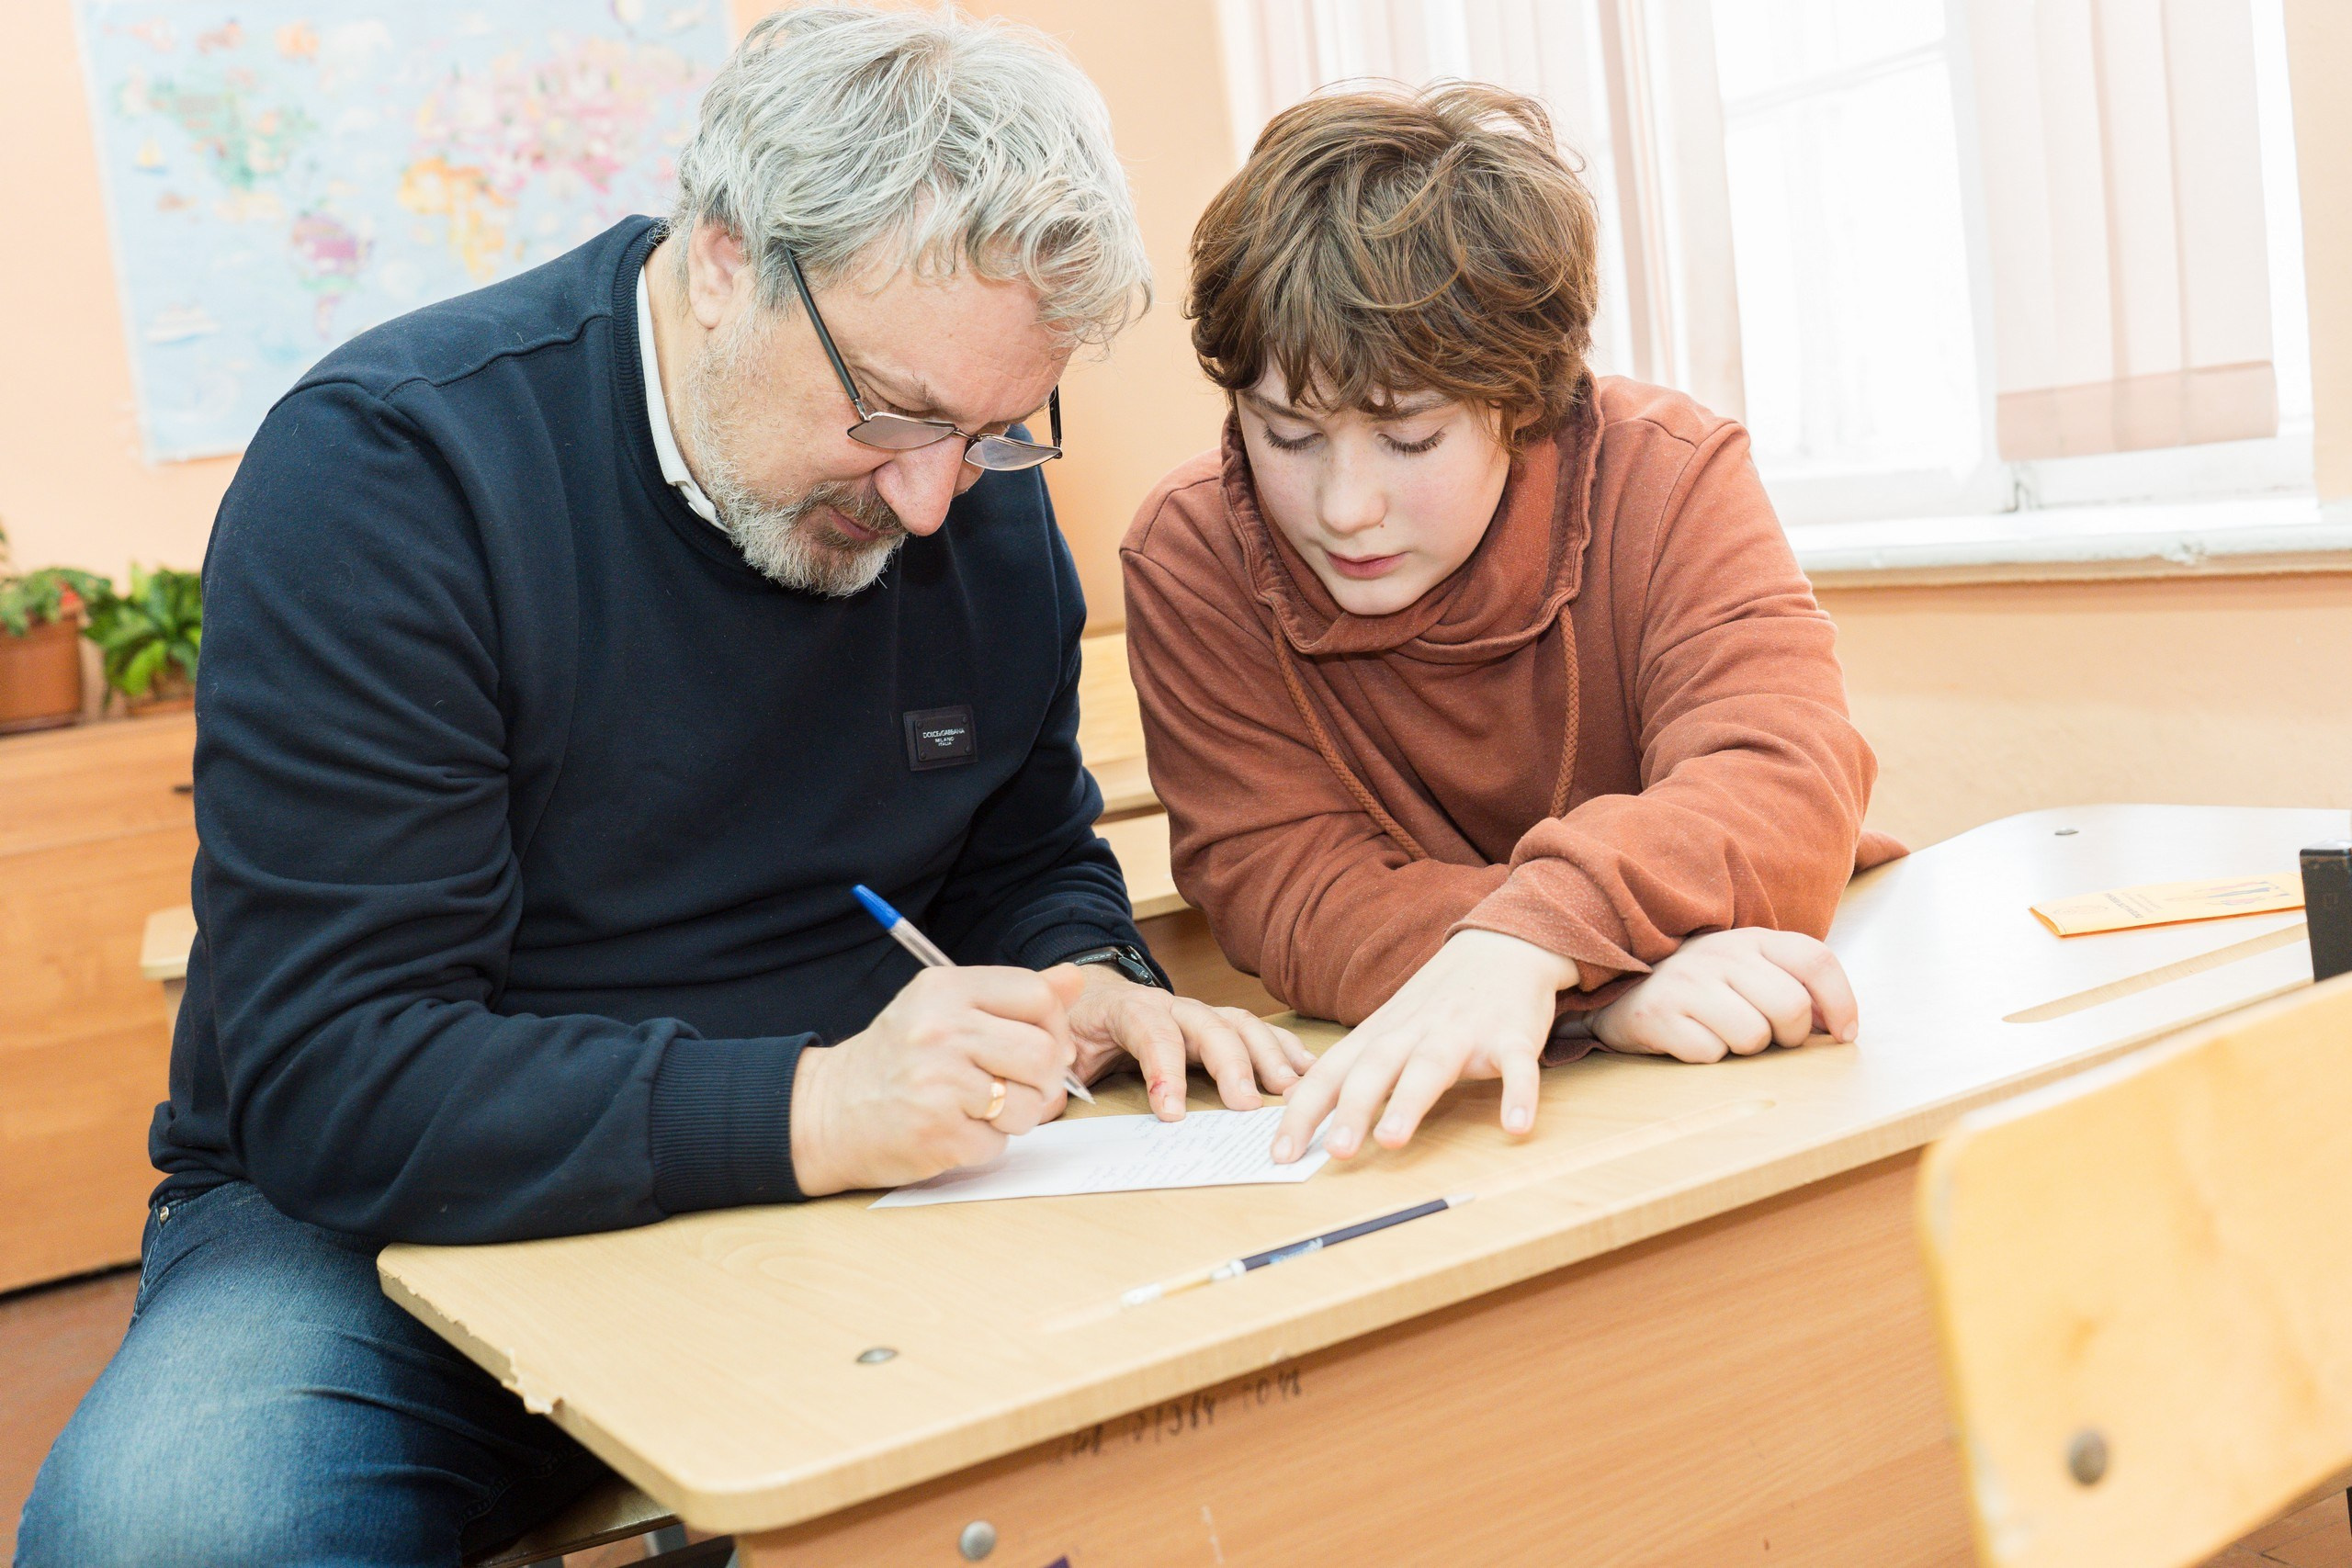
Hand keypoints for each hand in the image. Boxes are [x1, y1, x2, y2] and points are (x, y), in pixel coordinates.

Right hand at [788, 964, 1088, 1196]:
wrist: (827, 1112)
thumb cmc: (897, 1059)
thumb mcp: (945, 1009)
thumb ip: (1011, 997)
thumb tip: (1075, 980)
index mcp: (946, 989)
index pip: (1038, 996)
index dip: (1055, 1027)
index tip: (1042, 1046)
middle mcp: (941, 1029)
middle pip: (1043, 1053)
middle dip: (1043, 1079)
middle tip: (1017, 1087)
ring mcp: (938, 1082)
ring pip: (1031, 1103)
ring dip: (1017, 1116)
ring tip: (979, 1109)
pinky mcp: (937, 1133)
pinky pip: (999, 1142)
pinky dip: (985, 1143)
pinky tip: (954, 1130)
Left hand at [1066, 964, 1313, 1119]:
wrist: (1089, 994)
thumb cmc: (1075, 1026)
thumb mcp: (1056, 1046)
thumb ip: (1057, 1072)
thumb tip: (1049, 1100)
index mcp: (1124, 1009)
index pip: (1149, 1030)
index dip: (1163, 1068)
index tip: (1172, 1112)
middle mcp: (1169, 1005)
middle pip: (1207, 1025)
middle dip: (1230, 1064)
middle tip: (1247, 1106)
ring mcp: (1197, 1013)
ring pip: (1239, 1025)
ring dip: (1267, 1056)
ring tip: (1290, 1091)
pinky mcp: (1215, 1026)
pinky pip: (1254, 1031)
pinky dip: (1283, 1049)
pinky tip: (1307, 1071)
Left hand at [1271, 929, 1577, 1163]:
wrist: (1503, 945)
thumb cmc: (1437, 1000)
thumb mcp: (1387, 1027)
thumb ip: (1350, 1066)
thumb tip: (1299, 1102)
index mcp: (1380, 1035)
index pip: (1330, 1074)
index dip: (1303, 1113)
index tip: (1279, 1153)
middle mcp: (1414, 1032)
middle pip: (1375, 1068)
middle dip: (1352, 1108)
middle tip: (1335, 1151)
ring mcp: (1463, 1033)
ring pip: (1431, 1066)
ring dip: (1410, 1102)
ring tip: (1392, 1141)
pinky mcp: (1512, 1036)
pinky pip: (1516, 1066)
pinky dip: (1517, 1093)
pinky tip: (1515, 1126)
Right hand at [1589, 929, 1857, 1061]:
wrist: (1620, 988)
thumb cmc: (1702, 987)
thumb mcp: (1749, 970)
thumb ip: (1794, 986)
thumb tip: (1840, 1028)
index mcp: (1752, 939)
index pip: (1815, 961)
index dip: (1842, 1003)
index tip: (1843, 1035)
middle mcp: (1720, 953)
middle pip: (1791, 1007)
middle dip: (1790, 1037)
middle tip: (1770, 1039)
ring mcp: (1687, 981)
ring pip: (1753, 1035)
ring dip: (1746, 1049)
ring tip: (1725, 1035)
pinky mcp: (1657, 1013)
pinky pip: (1710, 1053)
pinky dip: (1707, 1057)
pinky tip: (1691, 1039)